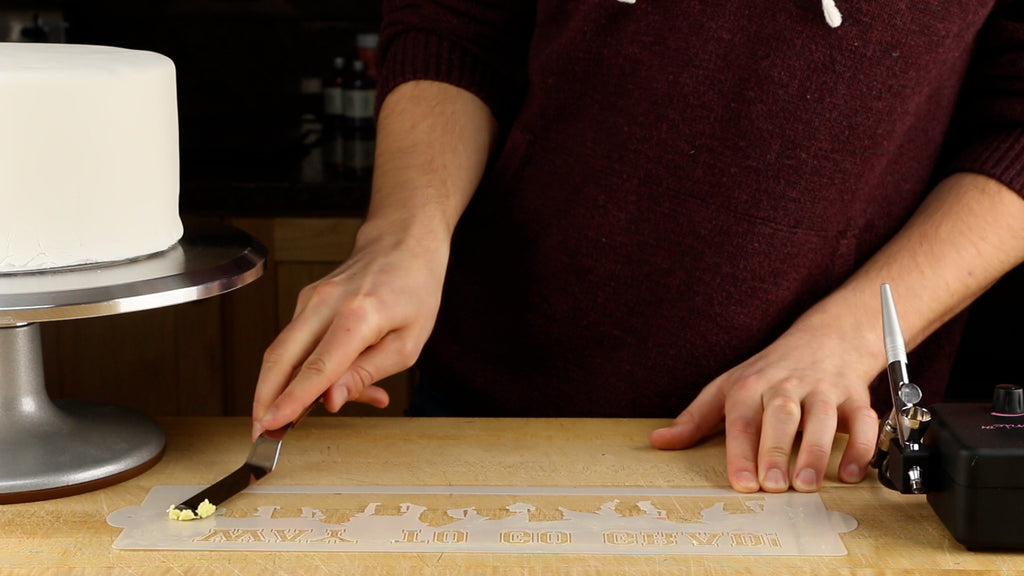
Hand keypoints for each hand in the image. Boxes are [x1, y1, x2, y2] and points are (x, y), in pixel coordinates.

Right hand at [251, 221, 447, 438]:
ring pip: (281, 351)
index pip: (316, 367)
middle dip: (263, 400)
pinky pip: (296, 342)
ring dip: (279, 389)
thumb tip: (330, 401)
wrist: (404, 243)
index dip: (290, 401)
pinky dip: (300, 370)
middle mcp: (326, 303)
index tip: (271, 425)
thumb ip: (367, 374)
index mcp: (358, 315)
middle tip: (260, 435)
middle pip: (280, 357)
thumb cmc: (414, 291)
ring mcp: (311, 299)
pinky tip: (327, 387)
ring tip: (290, 420)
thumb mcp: (408, 344)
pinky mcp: (307, 300)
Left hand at [649, 313, 879, 492]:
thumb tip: (659, 442)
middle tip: (773, 485)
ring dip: (817, 451)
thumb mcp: (727, 387)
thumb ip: (695, 418)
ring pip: (823, 417)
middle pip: (782, 414)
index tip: (742, 483)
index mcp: (751, 385)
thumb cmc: (769, 372)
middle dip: (777, 449)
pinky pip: (864, 420)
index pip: (742, 418)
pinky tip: (850, 473)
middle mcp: (787, 386)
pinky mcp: (855, 397)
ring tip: (807, 484)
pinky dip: (861, 447)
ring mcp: (824, 390)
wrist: (825, 338)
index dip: (741, 451)